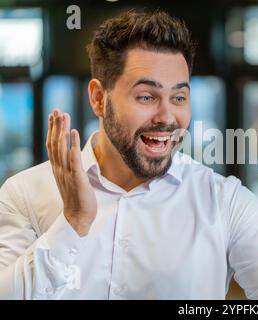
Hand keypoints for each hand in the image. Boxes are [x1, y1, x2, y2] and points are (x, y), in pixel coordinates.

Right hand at [46, 108, 96, 236]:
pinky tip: (73, 132)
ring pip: (61, 147)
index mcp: (58, 169)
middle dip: (55, 125)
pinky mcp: (76, 177)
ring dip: (62, 130)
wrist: (78, 217)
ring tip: (64, 115)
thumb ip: (71, 168)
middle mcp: (59, 169)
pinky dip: (72, 144)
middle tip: (57, 110)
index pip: (53, 145)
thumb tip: (74, 157)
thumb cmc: (78, 199)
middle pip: (54, 143)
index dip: (53, 130)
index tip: (54, 116)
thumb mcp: (72, 180)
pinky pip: (73, 158)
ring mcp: (66, 173)